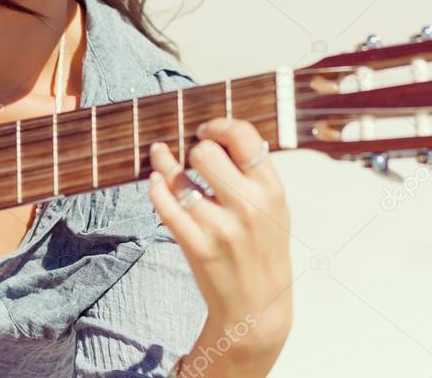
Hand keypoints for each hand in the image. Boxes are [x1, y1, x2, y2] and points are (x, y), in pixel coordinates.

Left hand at [148, 118, 292, 375]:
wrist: (257, 307)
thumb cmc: (263, 249)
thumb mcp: (275, 208)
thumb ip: (255, 172)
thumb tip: (222, 132)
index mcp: (271, 190)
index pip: (244, 136)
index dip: (220, 125)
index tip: (207, 130)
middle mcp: (248, 206)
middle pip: (205, 152)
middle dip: (195, 148)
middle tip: (193, 154)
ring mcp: (220, 227)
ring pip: (180, 178)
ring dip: (166, 163)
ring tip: (160, 155)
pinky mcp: (196, 246)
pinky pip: (166, 205)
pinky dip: (157, 187)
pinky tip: (157, 180)